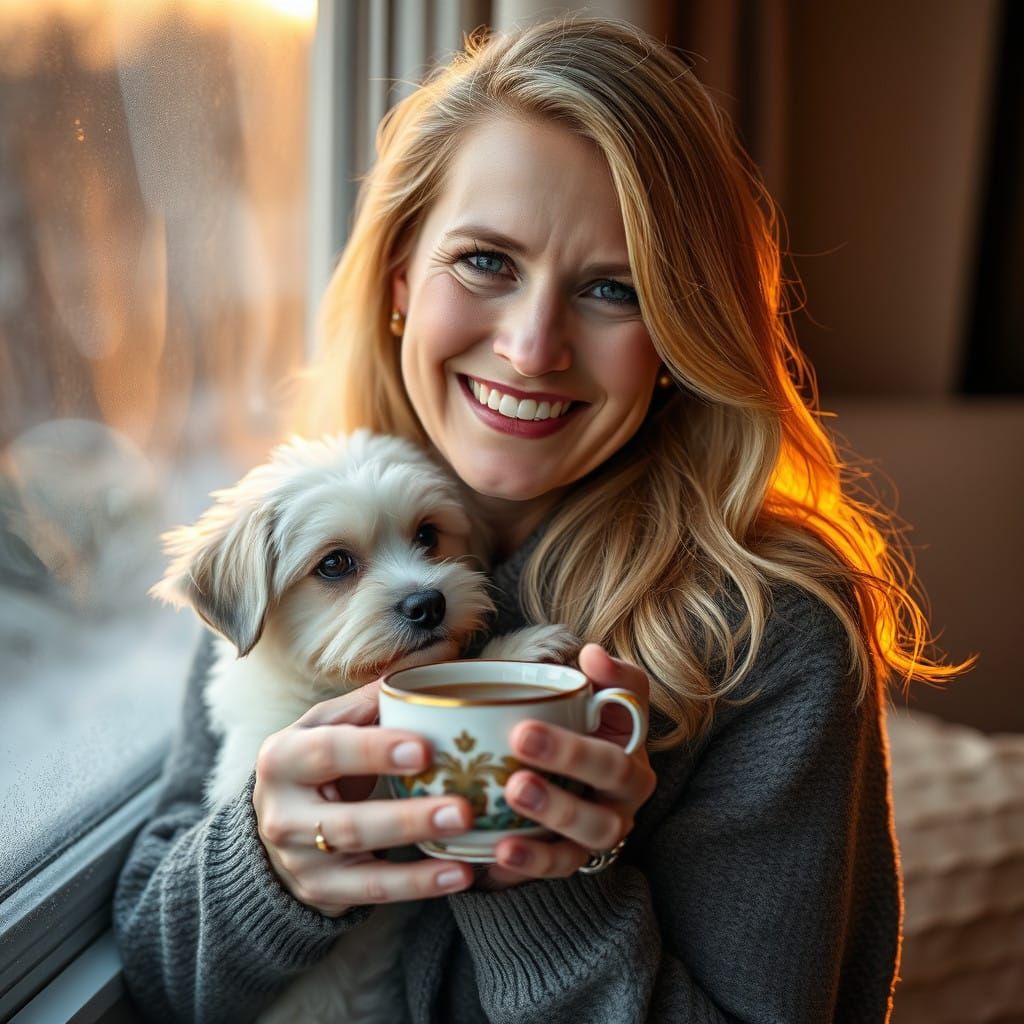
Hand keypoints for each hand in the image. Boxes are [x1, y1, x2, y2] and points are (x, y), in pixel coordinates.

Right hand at [252, 681, 475, 916]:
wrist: (277, 822)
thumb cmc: (316, 760)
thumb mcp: (327, 725)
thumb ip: (369, 703)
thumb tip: (425, 674)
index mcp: (283, 758)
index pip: (328, 752)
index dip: (374, 751)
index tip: (425, 749)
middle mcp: (282, 814)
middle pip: (348, 822)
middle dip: (408, 818)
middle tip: (463, 808)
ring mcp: (300, 859)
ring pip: (362, 859)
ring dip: (419, 853)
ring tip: (466, 837)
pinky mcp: (321, 891)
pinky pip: (373, 892)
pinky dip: (419, 884)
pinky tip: (458, 873)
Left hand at [474, 643, 656, 890]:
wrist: (560, 794)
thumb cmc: (573, 736)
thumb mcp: (587, 701)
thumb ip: (600, 676)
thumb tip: (592, 654)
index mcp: (631, 736)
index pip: (634, 708)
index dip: (616, 684)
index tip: (581, 665)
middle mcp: (628, 788)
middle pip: (615, 772)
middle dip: (570, 754)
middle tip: (521, 737)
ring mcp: (604, 828)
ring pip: (594, 827)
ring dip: (554, 809)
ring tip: (512, 791)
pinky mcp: (574, 860)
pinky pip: (559, 865)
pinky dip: (531, 861)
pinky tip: (499, 849)